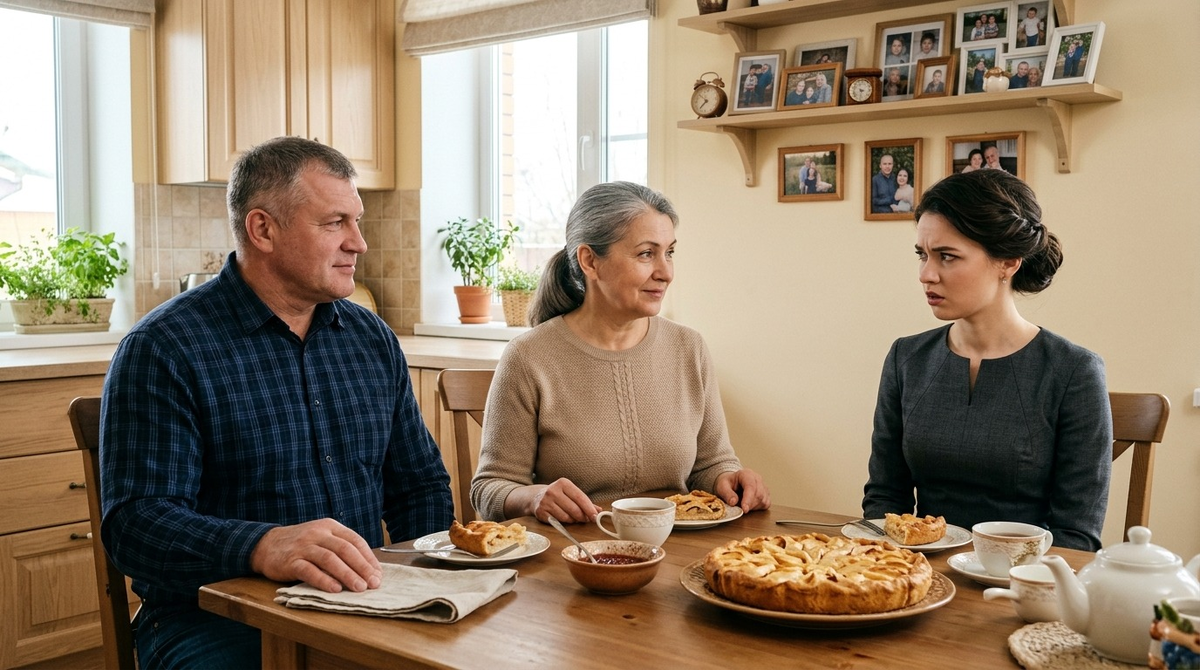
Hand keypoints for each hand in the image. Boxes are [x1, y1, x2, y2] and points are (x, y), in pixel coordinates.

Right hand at [250, 518, 381, 592]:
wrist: (267, 545)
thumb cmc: (302, 545)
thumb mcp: (323, 539)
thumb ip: (341, 549)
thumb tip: (367, 570)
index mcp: (330, 526)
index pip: (355, 541)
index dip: (369, 558)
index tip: (378, 574)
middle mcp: (318, 534)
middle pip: (345, 549)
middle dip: (362, 567)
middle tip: (373, 583)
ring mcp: (303, 546)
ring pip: (329, 559)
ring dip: (347, 574)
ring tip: (359, 588)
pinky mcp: (290, 561)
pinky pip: (309, 570)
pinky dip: (323, 580)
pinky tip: (335, 589)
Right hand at [529, 478, 601, 522]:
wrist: (536, 497)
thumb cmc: (557, 495)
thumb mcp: (570, 493)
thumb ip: (585, 501)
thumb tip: (599, 511)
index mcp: (563, 483)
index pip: (580, 497)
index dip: (589, 508)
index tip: (596, 517)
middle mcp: (553, 490)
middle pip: (574, 509)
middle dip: (583, 517)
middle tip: (586, 519)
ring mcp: (546, 501)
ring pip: (566, 517)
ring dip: (573, 520)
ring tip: (572, 517)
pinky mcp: (541, 512)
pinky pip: (558, 522)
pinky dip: (563, 523)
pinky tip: (563, 518)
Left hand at [715, 469, 770, 511]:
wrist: (732, 482)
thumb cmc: (728, 483)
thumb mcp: (722, 486)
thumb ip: (727, 493)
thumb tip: (733, 502)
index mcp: (746, 474)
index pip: (750, 486)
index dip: (748, 499)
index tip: (744, 509)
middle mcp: (757, 478)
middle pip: (759, 494)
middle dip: (749, 505)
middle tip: (740, 509)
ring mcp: (763, 486)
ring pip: (763, 500)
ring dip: (753, 507)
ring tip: (743, 505)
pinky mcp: (766, 494)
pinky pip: (766, 503)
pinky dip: (758, 508)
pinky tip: (750, 506)